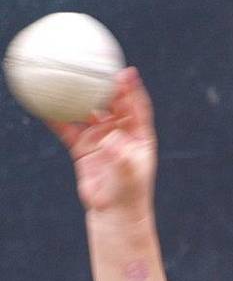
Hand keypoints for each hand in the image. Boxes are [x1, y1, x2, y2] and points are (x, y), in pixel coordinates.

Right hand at [48, 67, 156, 213]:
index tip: (126, 72)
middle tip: (92, 69)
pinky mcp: (83, 147)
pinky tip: (44, 104)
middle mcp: (120, 133)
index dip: (133, 89)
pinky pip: (67, 128)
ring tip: (66, 80)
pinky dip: (56, 117)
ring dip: (78, 97)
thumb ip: (122, 154)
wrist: (114, 211)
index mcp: (139, 136)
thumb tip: (111, 139)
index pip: (138, 106)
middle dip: (103, 85)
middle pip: (112, 103)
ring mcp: (100, 138)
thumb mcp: (129, 172)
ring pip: (87, 111)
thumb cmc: (130, 192)